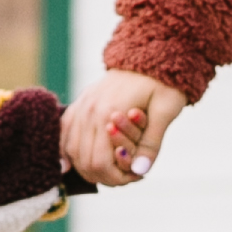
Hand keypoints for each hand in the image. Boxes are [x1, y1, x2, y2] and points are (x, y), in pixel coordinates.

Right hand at [63, 71, 187, 186]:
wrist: (152, 52)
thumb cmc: (163, 82)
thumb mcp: (166, 110)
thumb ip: (152, 142)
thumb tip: (140, 171)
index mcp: (108, 113)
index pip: (99, 163)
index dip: (115, 178)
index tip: (135, 177)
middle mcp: (89, 111)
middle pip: (82, 160)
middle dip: (103, 176)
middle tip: (124, 176)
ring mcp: (82, 105)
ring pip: (70, 149)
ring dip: (85, 166)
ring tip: (107, 170)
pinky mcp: (81, 102)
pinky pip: (64, 131)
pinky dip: (66, 149)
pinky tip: (68, 163)